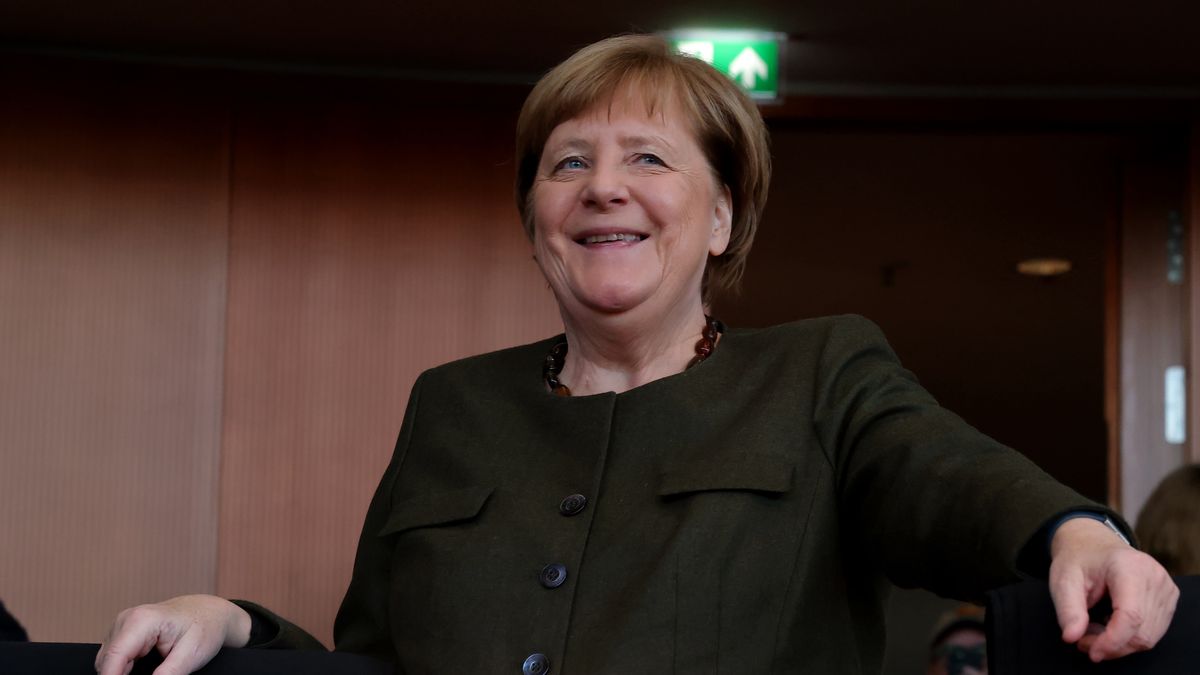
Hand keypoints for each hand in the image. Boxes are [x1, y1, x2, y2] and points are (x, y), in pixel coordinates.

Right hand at [95, 595, 251, 674]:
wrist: (210, 613)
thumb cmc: (204, 627)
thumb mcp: (190, 655)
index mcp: (141, 621)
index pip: (113, 659)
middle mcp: (126, 619)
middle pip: (106, 662)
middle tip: (154, 674)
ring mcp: (122, 625)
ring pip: (107, 661)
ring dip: (121, 674)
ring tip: (155, 670)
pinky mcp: (123, 632)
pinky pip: (113, 657)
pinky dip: (123, 669)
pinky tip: (144, 670)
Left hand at [1048, 517, 1178, 660]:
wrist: (1093, 544)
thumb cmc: (1078, 560)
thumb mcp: (1063, 580)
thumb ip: (1068, 609)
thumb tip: (1071, 636)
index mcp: (1128, 566)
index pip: (1131, 615)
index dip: (1112, 641)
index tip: (1092, 652)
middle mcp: (1154, 576)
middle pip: (1141, 631)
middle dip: (1111, 644)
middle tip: (1082, 639)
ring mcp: (1166, 587)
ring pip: (1149, 636)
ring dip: (1119, 643)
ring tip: (1093, 629)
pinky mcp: (1169, 597)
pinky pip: (1153, 631)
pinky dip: (1129, 636)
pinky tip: (1110, 624)